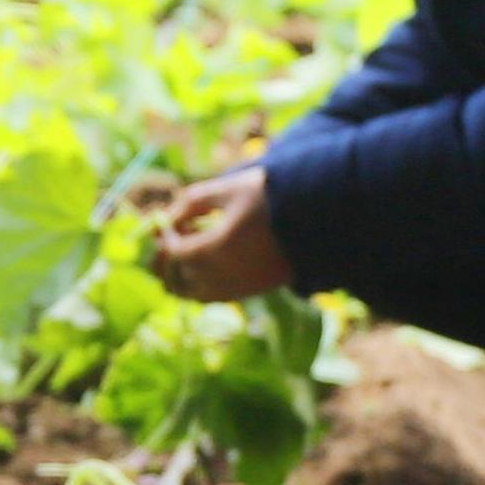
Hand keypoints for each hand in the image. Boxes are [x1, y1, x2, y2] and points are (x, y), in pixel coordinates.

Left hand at [151, 164, 296, 303]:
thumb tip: (168, 216)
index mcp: (217, 249)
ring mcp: (237, 288)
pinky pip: (210, 295)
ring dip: (178, 274)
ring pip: (191, 293)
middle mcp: (223, 276)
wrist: (321, 218)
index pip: (173, 254)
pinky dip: (197, 282)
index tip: (164, 221)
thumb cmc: (275, 197)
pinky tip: (204, 259)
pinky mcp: (249, 292)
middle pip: (175, 280)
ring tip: (184, 247)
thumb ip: (193, 201)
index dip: (163, 238)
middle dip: (164, 259)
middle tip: (164, 238)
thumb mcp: (230, 188)